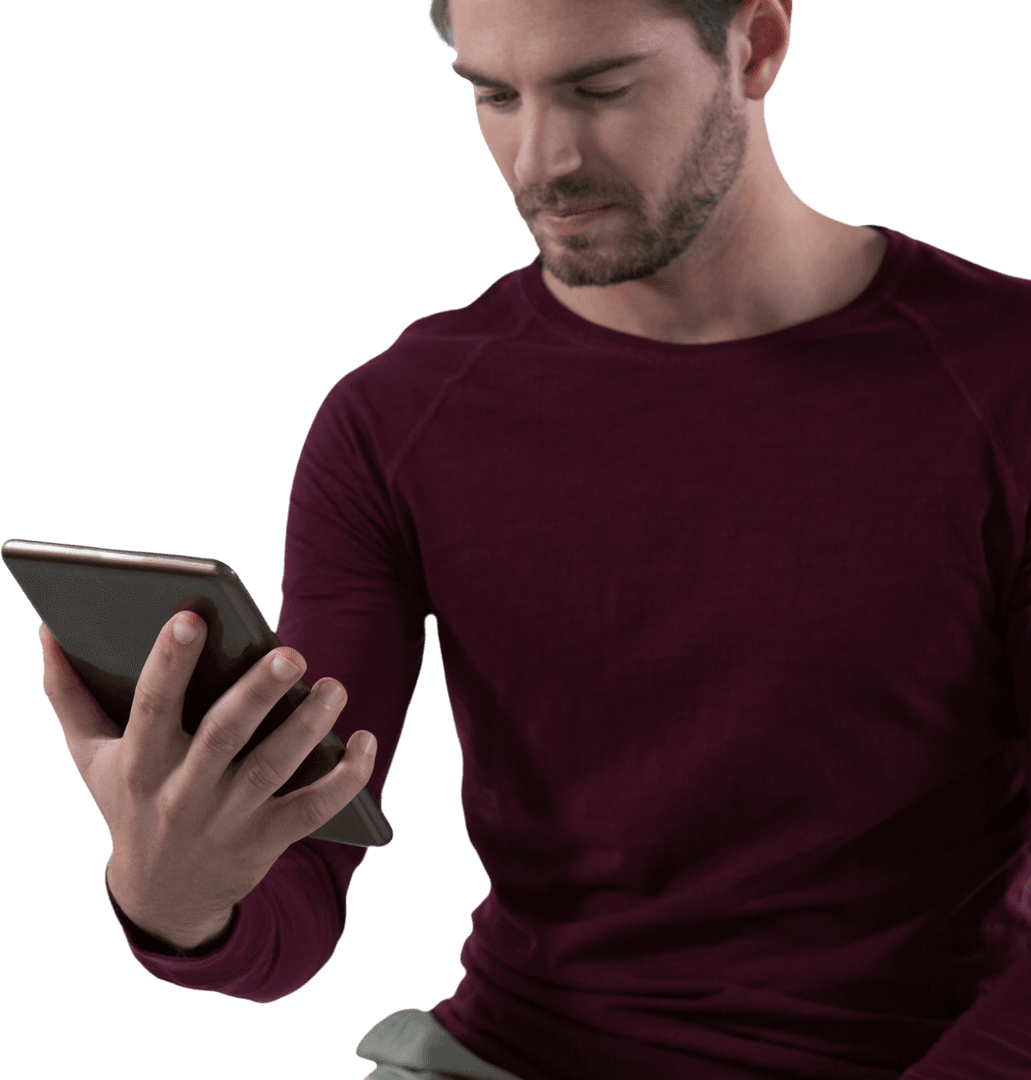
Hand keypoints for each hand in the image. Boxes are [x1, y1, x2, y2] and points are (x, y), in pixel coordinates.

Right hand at [39, 612, 376, 948]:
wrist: (163, 896)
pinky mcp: (268, 839)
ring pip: (274, 768)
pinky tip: (367, 742)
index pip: (153, 706)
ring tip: (334, 687)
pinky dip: (347, 778)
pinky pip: (314, 808)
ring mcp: (229, 819)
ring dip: (309, 726)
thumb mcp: (91, 757)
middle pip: (224, 736)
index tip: (191, 616)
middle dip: (257, 693)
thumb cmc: (129, 803)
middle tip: (292, 654)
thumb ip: (68, 695)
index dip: (169, 663)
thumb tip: (48, 631)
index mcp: (139, 763)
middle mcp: (183, 793)